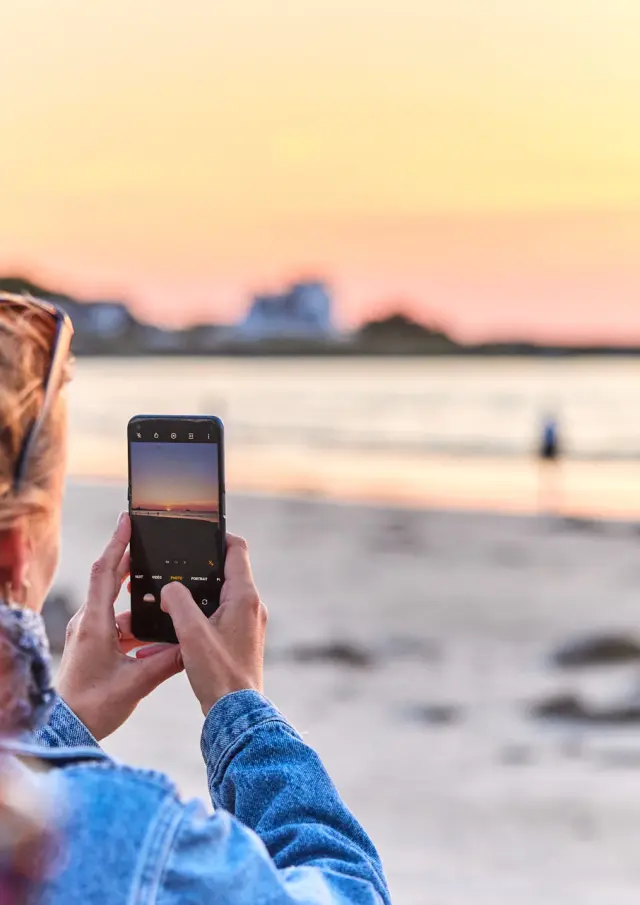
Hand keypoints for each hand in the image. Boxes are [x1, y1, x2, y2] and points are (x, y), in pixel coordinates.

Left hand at [57, 513, 182, 739]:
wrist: (66, 729)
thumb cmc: (93, 706)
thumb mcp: (136, 683)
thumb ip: (167, 662)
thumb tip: (192, 646)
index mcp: (95, 623)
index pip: (105, 572)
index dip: (118, 544)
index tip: (129, 520)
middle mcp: (89, 622)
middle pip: (110, 580)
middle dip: (130, 561)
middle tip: (151, 542)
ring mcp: (89, 634)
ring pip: (118, 607)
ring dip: (140, 604)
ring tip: (165, 601)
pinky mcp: (93, 646)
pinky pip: (117, 625)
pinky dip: (136, 626)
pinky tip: (154, 637)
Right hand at [153, 534, 266, 715]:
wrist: (235, 713)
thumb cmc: (218, 673)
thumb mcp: (191, 633)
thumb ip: (177, 602)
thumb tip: (169, 588)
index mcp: (244, 597)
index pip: (236, 550)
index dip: (218, 537)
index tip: (198, 534)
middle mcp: (252, 607)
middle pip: (229, 572)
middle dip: (203, 568)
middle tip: (178, 568)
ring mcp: (250, 624)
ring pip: (224, 595)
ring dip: (201, 593)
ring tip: (176, 597)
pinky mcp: (243, 639)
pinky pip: (224, 615)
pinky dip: (205, 613)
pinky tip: (184, 625)